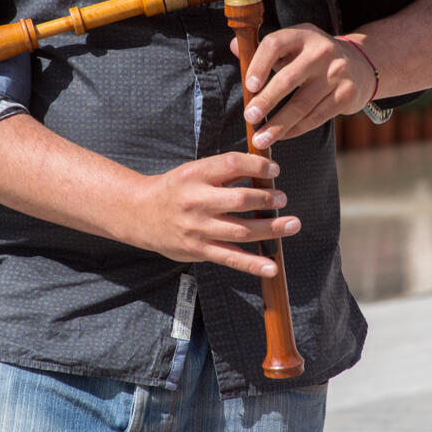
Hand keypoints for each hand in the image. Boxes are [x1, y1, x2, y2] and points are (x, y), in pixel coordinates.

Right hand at [131, 152, 300, 276]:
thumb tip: (262, 169)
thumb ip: (223, 172)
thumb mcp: (192, 172)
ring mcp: (198, 229)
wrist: (139, 214)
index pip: (231, 164)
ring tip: (291, 224)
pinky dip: (253, 264)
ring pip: (240, 231)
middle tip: (282, 198)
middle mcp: (196, 201)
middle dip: (266, 198)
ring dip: (270, 228)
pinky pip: (230, 259)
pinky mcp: (199, 251)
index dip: (256, 165)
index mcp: (194, 175)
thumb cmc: (174, 190)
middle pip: (239, 200)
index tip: (273, 168)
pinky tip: (271, 267)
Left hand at [232, 23, 376, 148]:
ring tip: (260, 139)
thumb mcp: (293, 46)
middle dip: (266, 101)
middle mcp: (321, 51)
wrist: (360, 65)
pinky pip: (316, 117)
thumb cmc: (313, 58)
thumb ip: (265, 51)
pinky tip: (281, 136)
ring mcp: (336, 73)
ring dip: (278, 125)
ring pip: (302, 104)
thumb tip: (234, 46)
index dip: (259, 65)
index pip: (275, 44)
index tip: (249, 86)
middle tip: (249, 117)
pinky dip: (296, 129)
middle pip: (288, 79)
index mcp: (302, 35)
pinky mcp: (346, 95)